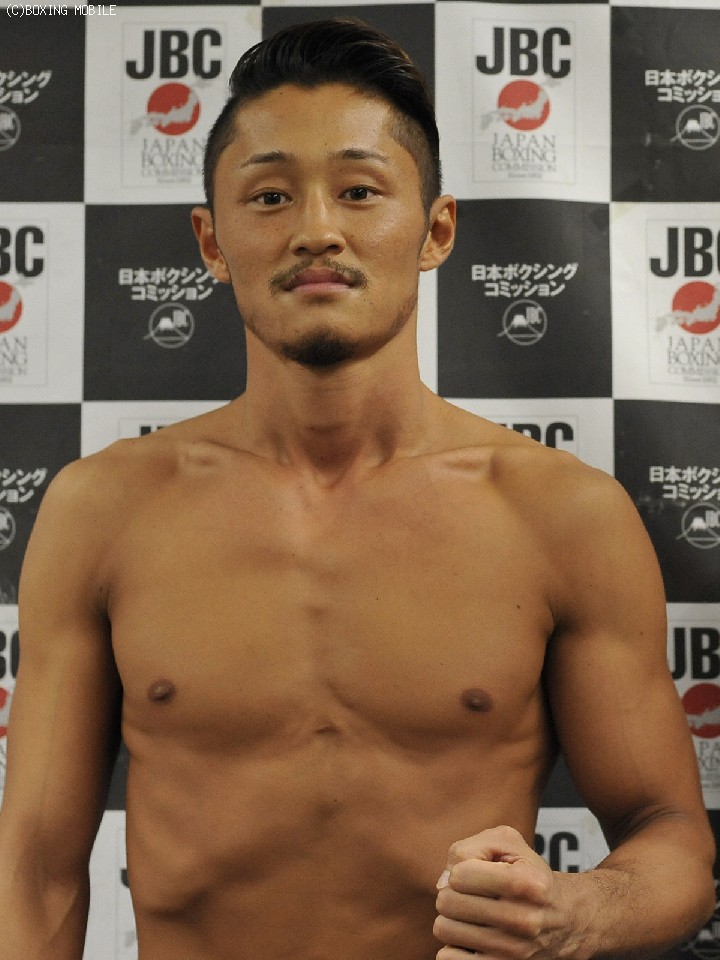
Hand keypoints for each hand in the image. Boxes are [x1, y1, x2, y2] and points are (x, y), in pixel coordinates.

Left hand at [434, 825, 570, 959]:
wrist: (566, 920)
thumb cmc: (529, 875)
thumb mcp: (509, 844)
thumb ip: (471, 848)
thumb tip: (442, 882)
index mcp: (528, 883)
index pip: (460, 874)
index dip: (460, 870)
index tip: (474, 873)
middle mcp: (524, 920)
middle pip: (448, 902)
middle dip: (452, 893)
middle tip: (470, 894)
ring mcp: (513, 951)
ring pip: (444, 929)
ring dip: (451, 918)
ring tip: (471, 914)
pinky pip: (449, 958)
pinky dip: (454, 945)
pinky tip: (472, 936)